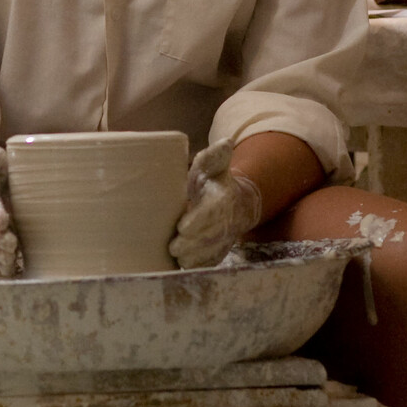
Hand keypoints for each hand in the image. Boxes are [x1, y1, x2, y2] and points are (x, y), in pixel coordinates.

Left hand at [169, 140, 262, 270]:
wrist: (234, 204)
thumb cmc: (214, 181)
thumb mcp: (213, 165)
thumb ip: (215, 156)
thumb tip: (226, 141)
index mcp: (223, 198)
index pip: (213, 212)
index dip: (199, 221)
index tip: (182, 227)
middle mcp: (226, 222)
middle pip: (210, 237)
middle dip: (192, 243)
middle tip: (172, 246)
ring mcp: (223, 240)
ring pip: (209, 253)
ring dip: (192, 257)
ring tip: (174, 255)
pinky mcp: (217, 253)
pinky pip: (208, 263)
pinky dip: (195, 266)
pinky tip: (178, 265)